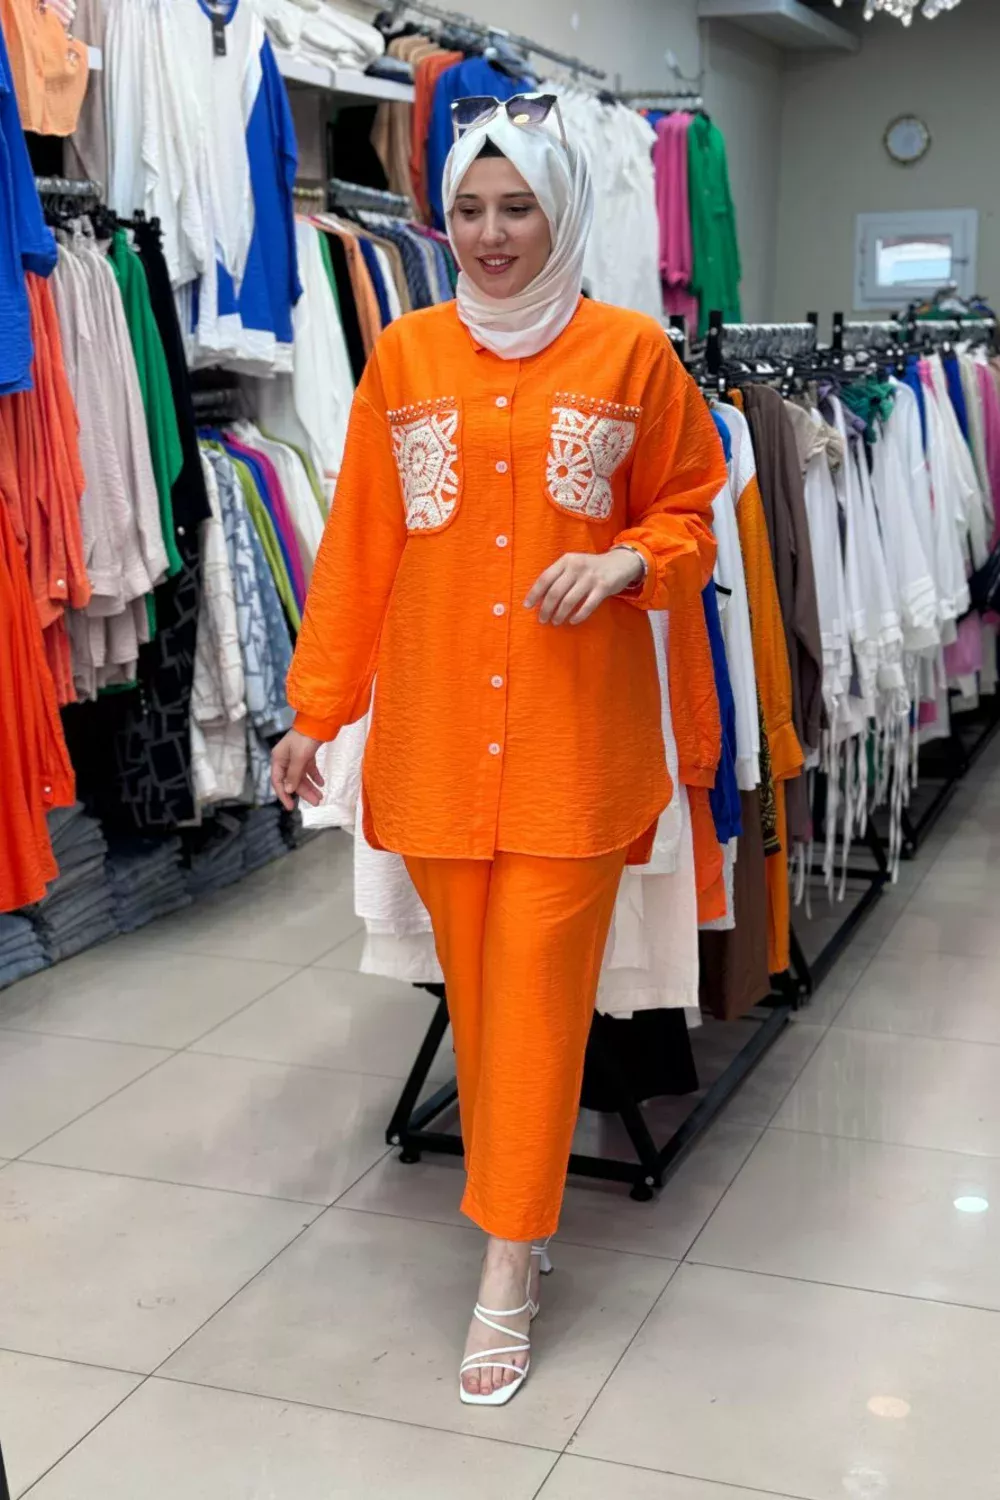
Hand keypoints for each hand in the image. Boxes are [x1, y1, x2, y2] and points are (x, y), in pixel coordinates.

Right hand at [270, 729, 324, 809]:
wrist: (318, 721)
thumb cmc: (306, 738)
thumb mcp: (300, 758)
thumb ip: (293, 775)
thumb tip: (288, 790)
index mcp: (279, 759)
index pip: (278, 782)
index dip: (283, 795)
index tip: (291, 807)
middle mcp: (285, 759)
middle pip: (292, 780)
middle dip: (304, 792)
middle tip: (316, 802)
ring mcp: (295, 756)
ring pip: (301, 776)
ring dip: (310, 786)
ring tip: (321, 796)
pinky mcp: (306, 753)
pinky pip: (308, 769)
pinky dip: (315, 776)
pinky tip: (322, 783)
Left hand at [524, 548, 643, 625]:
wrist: (620, 562)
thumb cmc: (590, 567)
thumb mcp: (573, 565)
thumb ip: (559, 576)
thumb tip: (540, 598)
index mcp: (566, 561)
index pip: (545, 578)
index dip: (535, 593)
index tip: (527, 606)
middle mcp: (577, 567)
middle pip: (555, 592)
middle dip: (546, 608)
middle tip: (542, 619)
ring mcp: (590, 577)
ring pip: (569, 600)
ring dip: (560, 614)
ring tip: (556, 621)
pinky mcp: (603, 587)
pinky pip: (587, 605)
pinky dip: (578, 615)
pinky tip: (572, 621)